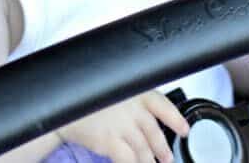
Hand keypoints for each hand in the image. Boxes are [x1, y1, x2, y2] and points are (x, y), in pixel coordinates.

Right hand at [60, 90, 188, 162]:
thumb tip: (143, 115)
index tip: (184, 129)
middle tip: (167, 158)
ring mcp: (122, 126)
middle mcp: (132, 109)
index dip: (176, 119)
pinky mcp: (110, 141)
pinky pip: (128, 159)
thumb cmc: (89, 100)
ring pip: (143, 149)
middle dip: (162, 149)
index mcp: (136, 92)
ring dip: (149, 160)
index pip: (162, 105)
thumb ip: (131, 102)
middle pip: (154, 133)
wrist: (64, 109)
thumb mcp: (114, 92)